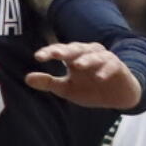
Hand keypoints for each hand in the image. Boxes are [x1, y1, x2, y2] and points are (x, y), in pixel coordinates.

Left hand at [26, 43, 143, 109]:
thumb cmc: (91, 89)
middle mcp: (87, 54)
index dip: (49, 52)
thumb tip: (26, 78)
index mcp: (73, 58)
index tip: (38, 57)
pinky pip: (111, 66)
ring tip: (78, 65)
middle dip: (65, 50)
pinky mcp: (117, 67)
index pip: (59, 51)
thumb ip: (48, 83)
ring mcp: (103, 59)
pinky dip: (105, 71)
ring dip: (86, 59)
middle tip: (55, 54)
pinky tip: (100, 77)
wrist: (118, 96)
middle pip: (75, 49)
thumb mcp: (67, 88)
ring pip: (94, 55)